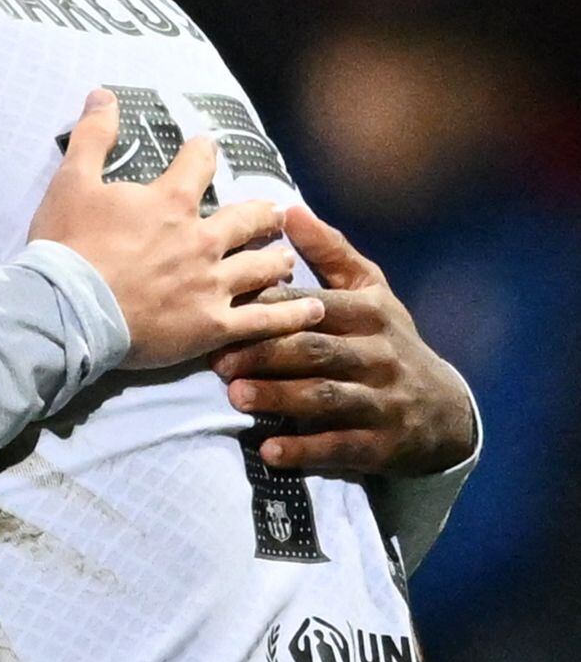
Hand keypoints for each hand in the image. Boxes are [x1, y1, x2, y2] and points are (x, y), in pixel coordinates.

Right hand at [27, 90, 321, 368]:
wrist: (65, 309)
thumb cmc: (67, 246)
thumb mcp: (71, 182)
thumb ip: (93, 137)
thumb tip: (103, 93)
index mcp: (171, 202)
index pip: (199, 164)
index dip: (203, 153)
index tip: (206, 150)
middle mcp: (202, 239)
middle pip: (248, 219)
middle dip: (262, 213)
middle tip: (272, 213)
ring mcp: (212, 284)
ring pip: (262, 267)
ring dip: (277, 259)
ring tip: (285, 258)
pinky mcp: (212, 325)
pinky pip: (263, 320)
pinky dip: (291, 313)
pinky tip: (312, 308)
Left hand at [214, 205, 479, 478]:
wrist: (443, 410)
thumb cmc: (388, 341)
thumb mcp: (370, 293)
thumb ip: (329, 253)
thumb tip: (287, 208)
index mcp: (369, 314)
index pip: (312, 308)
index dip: (267, 309)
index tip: (222, 311)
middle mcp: (378, 355)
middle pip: (315, 351)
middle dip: (265, 355)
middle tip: (218, 362)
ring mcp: (382, 400)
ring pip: (326, 397)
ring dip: (279, 398)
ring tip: (236, 397)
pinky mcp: (382, 443)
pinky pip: (341, 447)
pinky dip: (305, 449)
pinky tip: (269, 452)